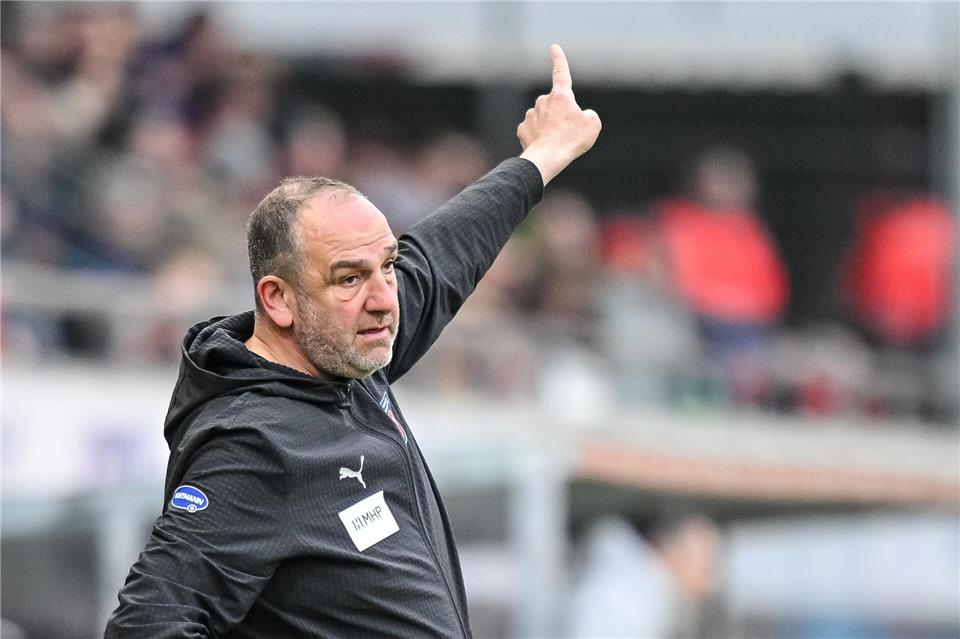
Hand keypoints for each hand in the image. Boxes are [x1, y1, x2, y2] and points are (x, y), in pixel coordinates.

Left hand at [518, 44, 601, 185]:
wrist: (548, 158)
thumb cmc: (571, 140)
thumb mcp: (593, 125)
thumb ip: (588, 115)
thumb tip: (580, 116)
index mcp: (561, 95)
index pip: (561, 73)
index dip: (559, 60)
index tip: (554, 48)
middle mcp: (543, 101)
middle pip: (555, 106)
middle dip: (562, 117)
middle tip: (568, 133)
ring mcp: (531, 115)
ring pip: (543, 119)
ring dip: (550, 128)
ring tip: (557, 142)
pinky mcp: (523, 129)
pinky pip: (533, 131)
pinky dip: (539, 137)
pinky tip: (544, 145)